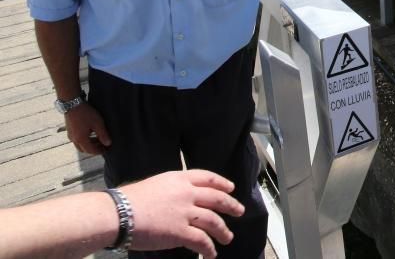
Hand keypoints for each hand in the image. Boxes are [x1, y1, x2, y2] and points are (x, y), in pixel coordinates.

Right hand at [65, 102, 110, 154]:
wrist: (71, 104)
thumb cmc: (86, 113)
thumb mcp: (98, 123)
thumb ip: (103, 134)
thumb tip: (108, 143)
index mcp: (81, 139)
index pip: (90, 150)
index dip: (99, 151)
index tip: (106, 150)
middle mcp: (73, 139)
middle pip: (84, 149)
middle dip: (94, 149)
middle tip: (102, 145)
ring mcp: (70, 135)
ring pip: (80, 144)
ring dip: (89, 144)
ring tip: (98, 139)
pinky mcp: (69, 130)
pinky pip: (77, 139)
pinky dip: (84, 139)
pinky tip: (91, 133)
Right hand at [122, 170, 244, 258]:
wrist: (119, 214)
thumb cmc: (129, 200)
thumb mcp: (155, 184)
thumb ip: (171, 189)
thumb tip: (179, 198)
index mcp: (179, 178)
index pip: (208, 177)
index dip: (222, 183)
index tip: (231, 188)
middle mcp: (187, 193)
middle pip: (217, 198)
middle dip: (231, 205)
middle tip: (239, 211)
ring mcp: (186, 212)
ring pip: (214, 221)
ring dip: (223, 231)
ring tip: (228, 237)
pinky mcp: (181, 232)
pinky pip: (202, 241)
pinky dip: (209, 248)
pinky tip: (211, 253)